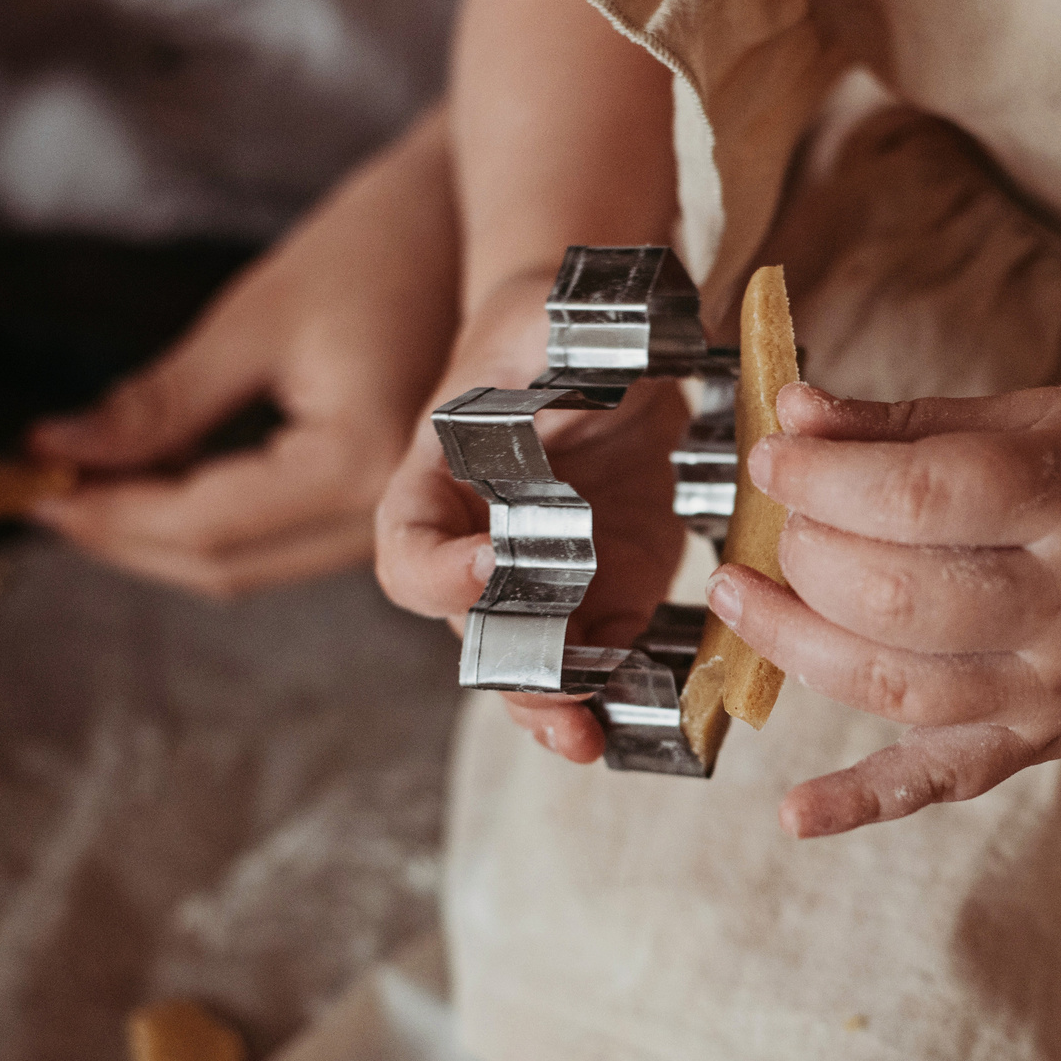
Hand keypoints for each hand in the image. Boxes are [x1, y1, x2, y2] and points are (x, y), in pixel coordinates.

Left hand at [28, 110, 461, 597]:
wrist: (471, 226)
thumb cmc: (377, 248)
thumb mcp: (255, 320)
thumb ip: (157, 405)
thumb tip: (56, 452)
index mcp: (358, 464)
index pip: (202, 524)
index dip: (107, 515)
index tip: (32, 485)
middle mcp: (383, 515)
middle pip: (223, 565)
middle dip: (124, 537)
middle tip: (44, 491)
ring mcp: (387, 520)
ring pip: (247, 564)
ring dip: (160, 535)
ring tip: (86, 482)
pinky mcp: (378, 506)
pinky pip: (277, 540)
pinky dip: (207, 519)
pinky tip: (155, 475)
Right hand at [374, 266, 689, 762]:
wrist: (605, 343)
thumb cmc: (554, 324)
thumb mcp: (546, 320)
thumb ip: (556, 338)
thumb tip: (598, 340)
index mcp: (436, 484)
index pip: (409, 548)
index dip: (439, 570)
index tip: (491, 564)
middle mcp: (478, 548)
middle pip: (473, 632)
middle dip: (511, 674)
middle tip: (557, 700)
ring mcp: (544, 581)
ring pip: (532, 667)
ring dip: (557, 708)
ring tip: (589, 740)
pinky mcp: (610, 595)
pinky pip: (604, 658)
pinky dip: (622, 691)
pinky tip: (652, 712)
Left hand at [708, 384, 1060, 837]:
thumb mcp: (1038, 420)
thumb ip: (910, 426)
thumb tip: (796, 416)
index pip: (918, 497)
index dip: (823, 479)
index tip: (773, 458)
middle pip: (900, 597)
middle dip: (809, 556)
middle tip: (780, 525)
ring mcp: (1054, 687)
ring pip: (900, 686)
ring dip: (799, 645)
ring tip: (743, 600)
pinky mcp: (1040, 743)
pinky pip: (942, 780)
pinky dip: (862, 801)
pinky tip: (796, 811)